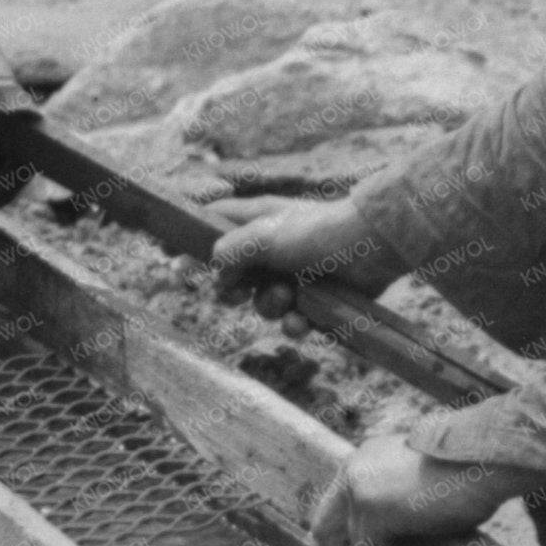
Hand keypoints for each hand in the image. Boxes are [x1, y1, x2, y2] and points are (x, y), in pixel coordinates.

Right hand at [209, 193, 398, 321]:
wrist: (373, 248)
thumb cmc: (317, 232)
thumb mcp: (264, 235)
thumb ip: (230, 248)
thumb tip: (215, 266)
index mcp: (258, 222)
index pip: (214, 225)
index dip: (192, 240)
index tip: (172, 257)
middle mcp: (274, 249)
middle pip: (234, 277)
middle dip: (233, 291)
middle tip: (237, 293)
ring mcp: (296, 275)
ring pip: (263, 304)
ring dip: (270, 306)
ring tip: (287, 296)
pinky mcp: (317, 300)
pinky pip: (293, 321)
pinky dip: (295, 324)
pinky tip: (302, 320)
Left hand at [308, 432, 527, 545]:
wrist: (487, 460)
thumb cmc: (472, 473)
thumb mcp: (423, 487)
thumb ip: (399, 505)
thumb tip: (392, 543)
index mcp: (364, 460)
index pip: (334, 508)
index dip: (335, 544)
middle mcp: (354, 470)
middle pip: (329, 529)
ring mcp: (360, 489)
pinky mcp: (373, 510)